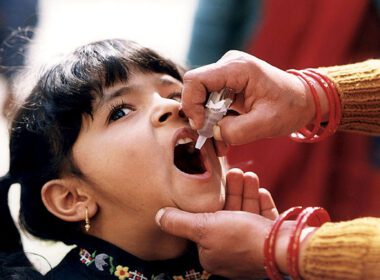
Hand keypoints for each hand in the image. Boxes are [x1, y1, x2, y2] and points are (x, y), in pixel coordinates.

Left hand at [155, 169, 277, 277]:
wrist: (284, 248)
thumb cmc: (242, 238)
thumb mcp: (204, 228)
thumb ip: (179, 221)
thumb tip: (158, 216)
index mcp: (212, 251)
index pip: (206, 222)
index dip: (210, 200)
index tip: (214, 182)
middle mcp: (232, 250)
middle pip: (228, 214)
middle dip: (232, 191)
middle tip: (234, 171)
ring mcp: (252, 246)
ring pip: (246, 214)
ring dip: (246, 193)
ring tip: (248, 175)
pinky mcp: (270, 240)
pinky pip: (263, 219)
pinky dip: (261, 204)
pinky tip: (261, 190)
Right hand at [181, 51, 325, 144]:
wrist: (304, 100)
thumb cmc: (290, 107)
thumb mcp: (266, 123)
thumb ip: (236, 131)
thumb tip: (212, 133)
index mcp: (238, 68)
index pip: (196, 80)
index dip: (192, 104)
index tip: (202, 126)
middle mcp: (228, 66)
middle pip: (196, 90)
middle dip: (200, 116)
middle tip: (211, 137)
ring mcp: (227, 75)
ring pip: (202, 99)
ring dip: (208, 122)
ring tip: (220, 142)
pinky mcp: (228, 85)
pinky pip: (211, 103)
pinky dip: (214, 120)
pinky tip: (224, 135)